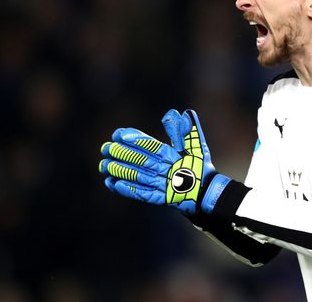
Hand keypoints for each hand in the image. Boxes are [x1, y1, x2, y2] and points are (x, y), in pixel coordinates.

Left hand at [98, 109, 229, 214]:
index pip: (151, 145)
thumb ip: (187, 131)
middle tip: (105, 148)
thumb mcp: (198, 147)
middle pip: (140, 160)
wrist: (208, 195)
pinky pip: (141, 193)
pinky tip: (112, 184)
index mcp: (173, 155)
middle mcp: (166, 170)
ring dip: (119, 170)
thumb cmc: (201, 168)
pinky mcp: (160, 199)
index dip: (135, 139)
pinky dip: (127, 189)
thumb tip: (180, 113)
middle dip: (121, 153)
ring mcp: (163, 185)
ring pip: (137, 176)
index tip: (119, 134)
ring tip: (103, 165)